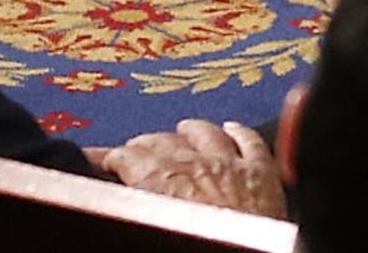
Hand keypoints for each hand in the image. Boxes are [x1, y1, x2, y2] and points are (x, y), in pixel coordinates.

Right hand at [107, 119, 282, 218]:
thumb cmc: (205, 248)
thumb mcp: (145, 225)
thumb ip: (130, 211)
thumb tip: (118, 209)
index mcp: (159, 181)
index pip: (126, 157)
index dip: (111, 157)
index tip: (104, 160)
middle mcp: (194, 165)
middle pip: (163, 142)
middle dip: (146, 144)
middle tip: (136, 148)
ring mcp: (231, 166)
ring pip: (207, 134)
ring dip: (190, 130)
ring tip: (182, 127)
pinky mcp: (262, 174)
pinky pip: (250, 142)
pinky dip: (239, 133)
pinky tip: (233, 128)